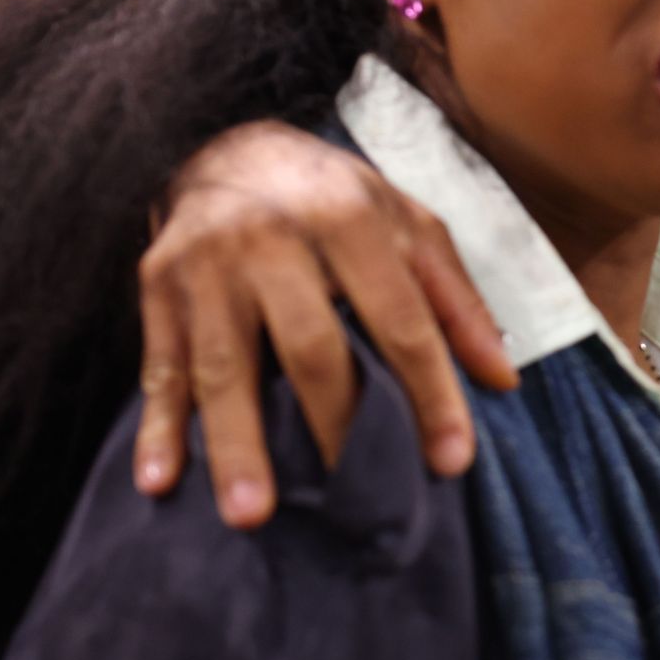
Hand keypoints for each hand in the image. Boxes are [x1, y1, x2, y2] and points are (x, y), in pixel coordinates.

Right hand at [134, 121, 516, 527]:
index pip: (401, 318)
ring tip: (252, 514)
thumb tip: (502, 378)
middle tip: (357, 499)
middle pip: (310, 345)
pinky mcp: (157, 283)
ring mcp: (209, 262)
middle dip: (334, 424)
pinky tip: (158, 479)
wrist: (229, 145)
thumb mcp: (409, 225)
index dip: (430, 391)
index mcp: (350, 217)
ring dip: (237, 443)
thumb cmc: (335, 198)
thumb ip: (456, 299)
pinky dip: (157, 425)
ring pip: (224, 364)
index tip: (451, 459)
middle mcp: (274, 237)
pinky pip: (160, 363)